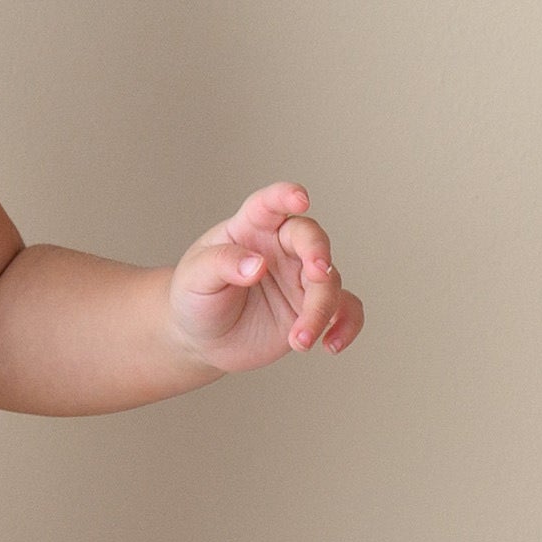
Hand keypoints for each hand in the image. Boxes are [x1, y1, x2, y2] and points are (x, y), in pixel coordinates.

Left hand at [164, 182, 361, 375]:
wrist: (201, 339)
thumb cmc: (195, 297)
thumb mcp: (195, 277)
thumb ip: (222, 264)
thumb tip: (256, 264)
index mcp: (252, 228)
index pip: (270, 204)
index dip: (285, 196)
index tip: (299, 199)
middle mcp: (282, 247)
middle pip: (311, 239)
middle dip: (318, 253)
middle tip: (317, 274)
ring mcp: (300, 278)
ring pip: (329, 281)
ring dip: (321, 310)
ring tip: (299, 340)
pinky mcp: (311, 308)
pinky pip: (344, 310)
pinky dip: (347, 325)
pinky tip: (332, 344)